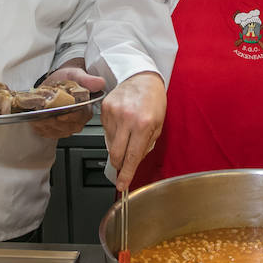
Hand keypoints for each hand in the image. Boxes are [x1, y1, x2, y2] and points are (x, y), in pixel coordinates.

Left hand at [29, 66, 106, 138]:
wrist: (61, 80)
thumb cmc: (69, 78)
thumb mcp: (77, 74)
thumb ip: (87, 80)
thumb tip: (99, 83)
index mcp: (87, 108)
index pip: (79, 116)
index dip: (70, 116)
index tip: (60, 114)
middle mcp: (79, 120)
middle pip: (66, 126)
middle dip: (53, 121)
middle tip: (42, 113)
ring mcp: (68, 126)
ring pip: (56, 131)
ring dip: (45, 125)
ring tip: (37, 116)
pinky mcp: (57, 129)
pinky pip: (48, 133)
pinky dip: (40, 128)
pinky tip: (36, 121)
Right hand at [100, 72, 165, 190]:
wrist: (141, 77)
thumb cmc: (153, 99)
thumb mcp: (158, 124)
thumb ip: (146, 145)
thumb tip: (133, 162)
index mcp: (144, 124)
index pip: (132, 156)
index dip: (126, 174)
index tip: (122, 184)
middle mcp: (127, 119)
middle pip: (116, 154)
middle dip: (118, 164)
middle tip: (123, 166)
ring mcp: (113, 113)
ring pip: (109, 143)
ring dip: (117, 145)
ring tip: (128, 132)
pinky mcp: (104, 109)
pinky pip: (105, 131)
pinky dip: (113, 133)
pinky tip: (121, 124)